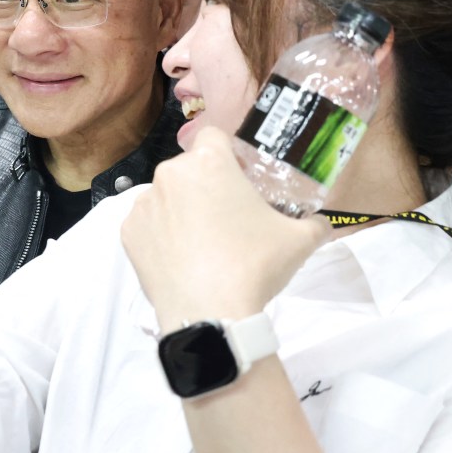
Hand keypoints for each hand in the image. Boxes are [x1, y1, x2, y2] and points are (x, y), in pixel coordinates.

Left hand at [121, 127, 329, 332]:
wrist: (209, 315)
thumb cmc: (254, 266)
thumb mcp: (300, 240)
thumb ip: (315, 223)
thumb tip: (323, 224)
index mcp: (209, 162)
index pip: (214, 137)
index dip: (230, 156)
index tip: (241, 181)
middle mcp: (169, 174)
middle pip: (190, 169)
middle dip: (207, 186)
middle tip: (228, 219)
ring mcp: (144, 204)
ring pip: (167, 196)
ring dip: (182, 210)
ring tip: (203, 245)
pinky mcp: (128, 234)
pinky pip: (148, 225)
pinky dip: (161, 236)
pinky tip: (181, 260)